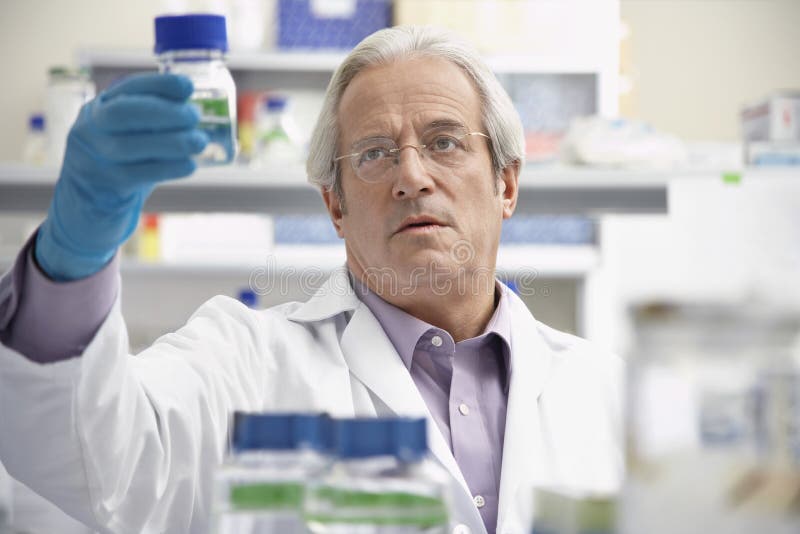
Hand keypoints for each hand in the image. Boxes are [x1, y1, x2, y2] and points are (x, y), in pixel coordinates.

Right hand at [35, 73, 207, 280]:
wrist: (88, 207)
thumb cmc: (121, 163)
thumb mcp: (128, 135)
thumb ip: (153, 122)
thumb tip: (196, 108)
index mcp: (99, 108)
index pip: (127, 88)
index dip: (159, 85)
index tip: (188, 86)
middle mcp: (90, 129)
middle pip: (124, 113)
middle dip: (164, 112)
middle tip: (196, 116)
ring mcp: (93, 158)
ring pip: (131, 146)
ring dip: (172, 141)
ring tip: (200, 141)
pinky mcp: (104, 186)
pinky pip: (138, 174)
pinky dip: (168, 168)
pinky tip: (189, 165)